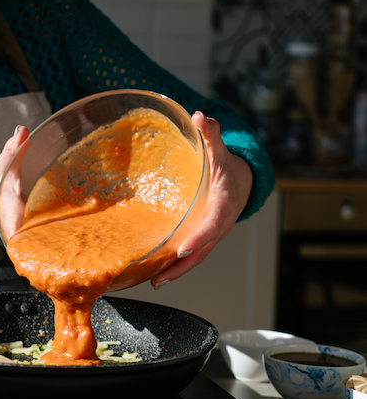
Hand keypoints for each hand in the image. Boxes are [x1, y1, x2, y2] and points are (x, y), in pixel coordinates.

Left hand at [151, 111, 252, 288]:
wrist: (242, 183)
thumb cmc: (227, 168)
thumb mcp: (220, 151)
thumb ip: (211, 135)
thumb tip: (200, 116)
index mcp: (223, 205)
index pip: (213, 224)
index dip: (200, 237)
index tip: (184, 248)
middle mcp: (218, 225)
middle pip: (202, 249)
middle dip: (183, 265)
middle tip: (162, 277)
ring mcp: (210, 235)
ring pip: (196, 258)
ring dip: (176, 272)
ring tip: (155, 282)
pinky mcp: (202, 239)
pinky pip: (190, 256)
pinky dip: (175, 267)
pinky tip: (156, 274)